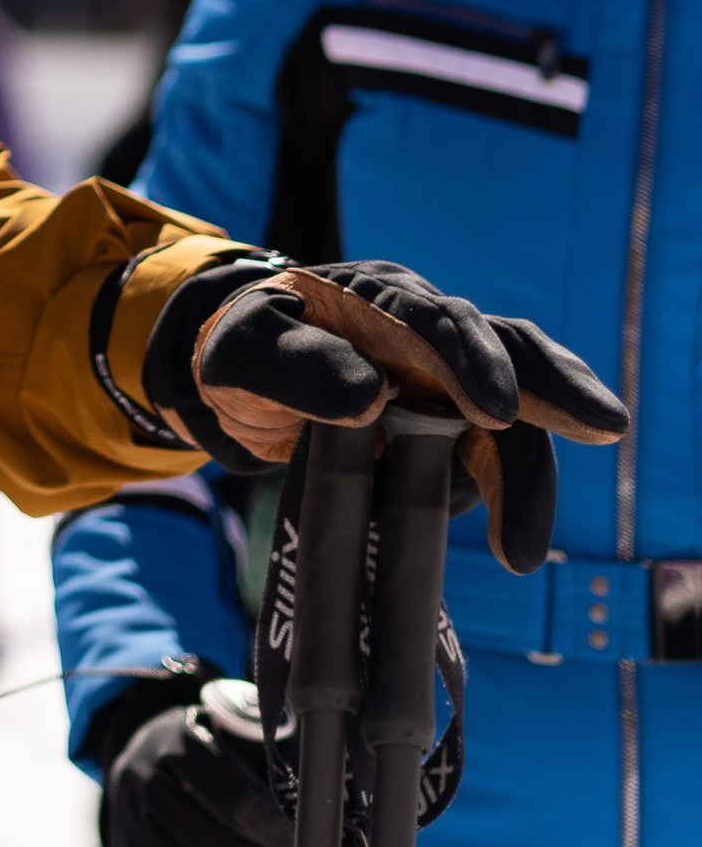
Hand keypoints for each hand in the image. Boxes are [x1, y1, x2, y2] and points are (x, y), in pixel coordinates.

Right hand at [100, 679, 295, 846]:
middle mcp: (143, 783)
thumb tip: (325, 798)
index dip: (277, 832)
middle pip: (216, 845)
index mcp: (176, 745)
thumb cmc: (204, 754)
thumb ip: (269, 758)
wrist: (138, 761)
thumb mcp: (231, 736)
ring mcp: (127, 828)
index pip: (236, 799)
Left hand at [144, 256, 623, 573]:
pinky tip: (516, 542)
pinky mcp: (460, 426)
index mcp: (377, 298)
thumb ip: (296, 367)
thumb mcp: (244, 357)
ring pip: (518, 407)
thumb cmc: (246, 357)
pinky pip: (500, 455)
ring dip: (533, 470)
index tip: (494, 410)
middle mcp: (428, 331)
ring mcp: (451, 378)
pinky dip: (513, 495)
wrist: (247, 384)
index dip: (470, 358)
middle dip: (555, 386)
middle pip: (505, 347)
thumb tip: (371, 393)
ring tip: (524, 547)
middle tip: (602, 425)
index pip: (433, 316)